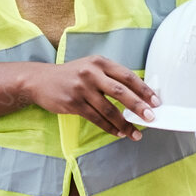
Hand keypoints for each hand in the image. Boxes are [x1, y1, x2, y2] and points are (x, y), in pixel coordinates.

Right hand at [24, 57, 157, 140]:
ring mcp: (82, 88)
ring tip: (135, 133)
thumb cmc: (71, 75)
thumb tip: (137, 95)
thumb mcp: (91, 67)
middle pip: (120, 92)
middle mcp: (91, 73)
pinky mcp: (73, 103)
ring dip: (124, 123)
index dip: (143, 89)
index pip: (127, 76)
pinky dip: (109, 127)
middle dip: (138, 106)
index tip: (156, 101)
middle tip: (151, 117)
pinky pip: (96, 118)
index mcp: (100, 62)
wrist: (40, 80)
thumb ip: (110, 77)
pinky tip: (118, 133)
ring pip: (108, 109)